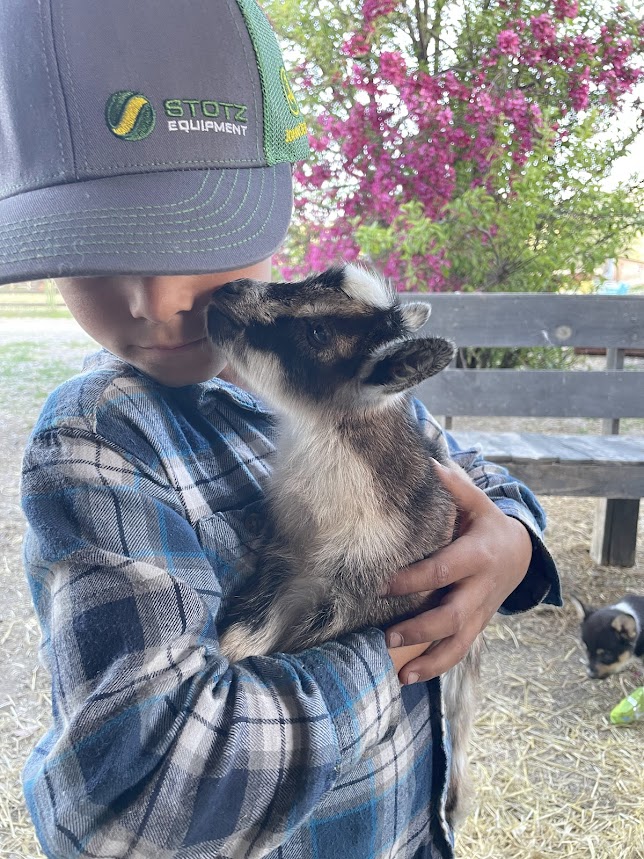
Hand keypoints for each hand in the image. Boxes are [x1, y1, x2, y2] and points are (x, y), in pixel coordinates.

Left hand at [385, 459, 532, 684]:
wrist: (522, 555)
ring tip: (399, 672)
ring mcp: (480, 612)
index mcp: (478, 556)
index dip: (414, 580)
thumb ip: (456, 488)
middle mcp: (480, 589)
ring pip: (459, 642)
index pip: (444, 571)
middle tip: (386, 636)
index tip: (381, 585)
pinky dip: (435, 667)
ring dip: (429, 659)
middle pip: (453, 615)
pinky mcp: (477, 626)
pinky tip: (408, 677)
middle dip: (421, 628)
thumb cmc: (488, 526)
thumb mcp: (478, 505)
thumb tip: (432, 463)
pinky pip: (459, 651)